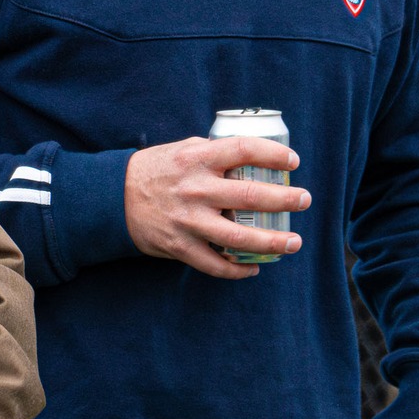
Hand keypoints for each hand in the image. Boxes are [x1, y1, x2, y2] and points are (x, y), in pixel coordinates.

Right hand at [124, 134, 309, 280]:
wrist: (113, 198)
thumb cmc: (154, 170)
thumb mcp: (182, 149)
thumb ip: (213, 152)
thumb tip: (249, 155)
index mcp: (197, 158)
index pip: (244, 150)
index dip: (273, 154)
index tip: (293, 162)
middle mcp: (195, 189)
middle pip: (250, 196)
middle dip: (284, 200)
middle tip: (304, 200)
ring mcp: (188, 220)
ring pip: (238, 237)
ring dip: (271, 242)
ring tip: (293, 242)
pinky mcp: (179, 246)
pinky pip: (215, 264)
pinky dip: (237, 269)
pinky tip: (254, 267)